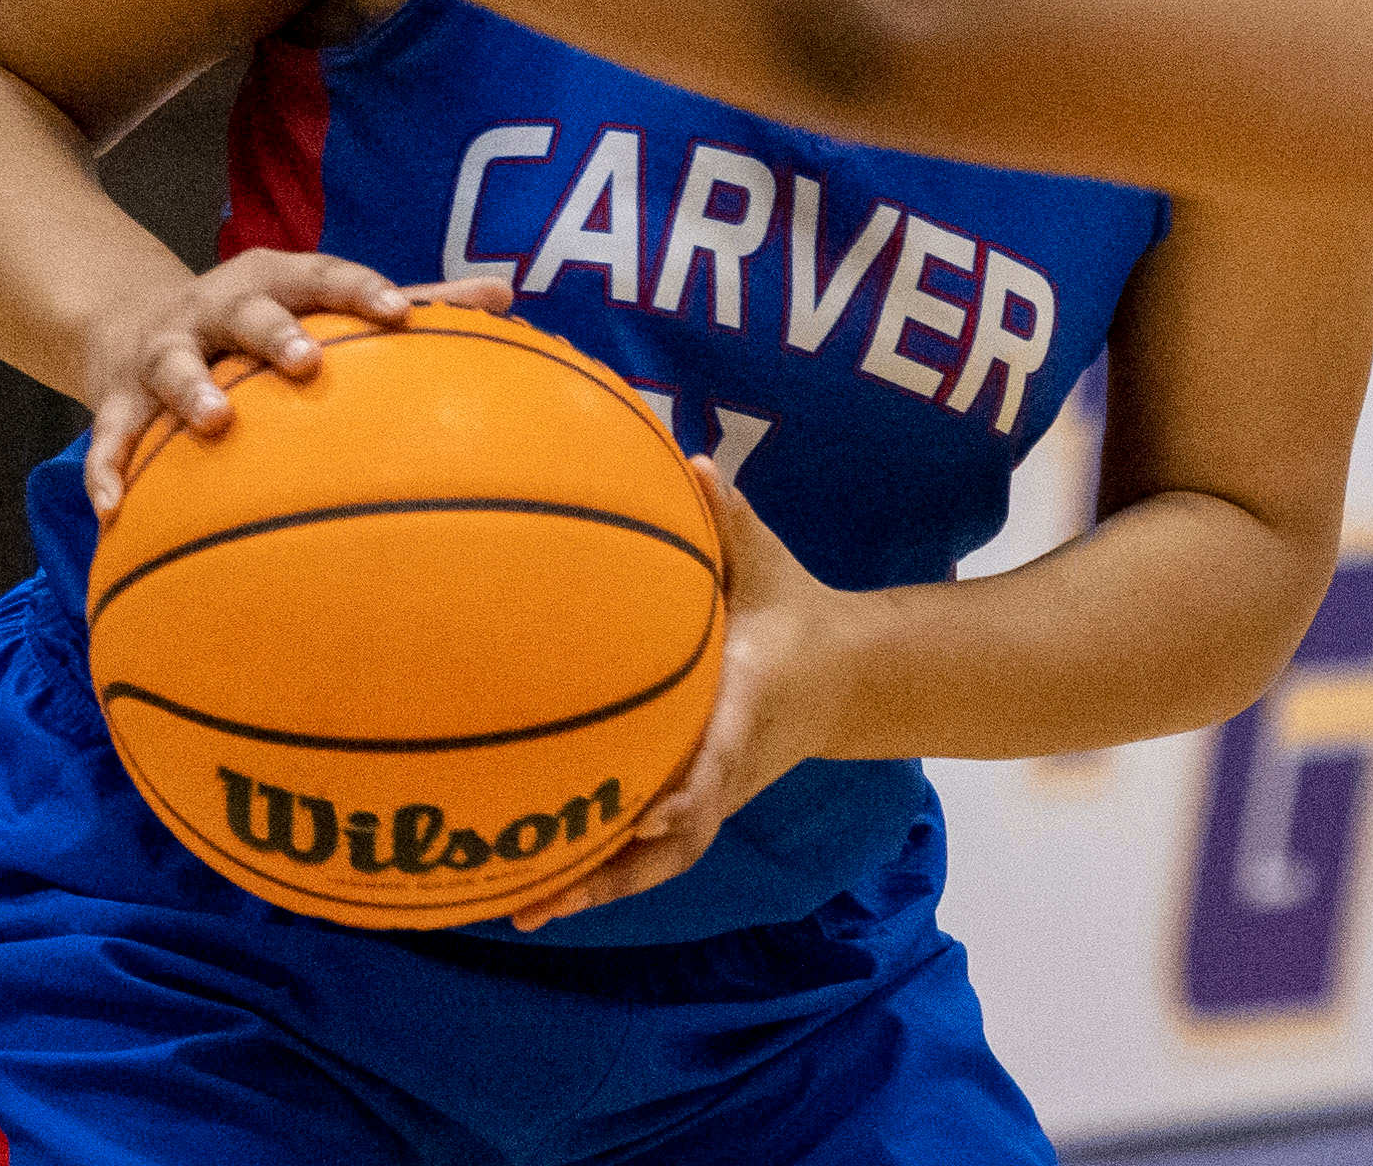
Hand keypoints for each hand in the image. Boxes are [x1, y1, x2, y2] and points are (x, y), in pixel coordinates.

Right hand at [79, 253, 511, 517]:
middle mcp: (219, 307)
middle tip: (307, 363)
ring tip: (216, 423)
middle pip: (248, 312)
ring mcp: (166, 350)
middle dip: (276, 333)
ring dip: (191, 392)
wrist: (136, 322)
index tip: (402, 313)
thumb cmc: (268, 320)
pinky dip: (107, 468)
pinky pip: (110, 434)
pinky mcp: (120, 396)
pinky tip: (115, 509)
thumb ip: (418, 301)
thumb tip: (506, 295)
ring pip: (174, 365)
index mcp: (278, 281)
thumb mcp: (329, 301)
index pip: (326, 275)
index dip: (363, 290)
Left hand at [510, 460, 848, 931]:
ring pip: (661, 857)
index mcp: (747, 704)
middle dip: (617, 869)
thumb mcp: (770, 563)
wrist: (848, 674)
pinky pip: (651, 849)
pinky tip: (536, 887)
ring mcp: (716, 792)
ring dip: (598, 888)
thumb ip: (730, 519)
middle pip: (680, 836)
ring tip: (524, 910)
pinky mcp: (701, 801)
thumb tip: (692, 462)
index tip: (646, 814)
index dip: (688, 790)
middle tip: (547, 893)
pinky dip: (601, 873)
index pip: (719, 756)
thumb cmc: (795, 611)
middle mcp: (730, 764)